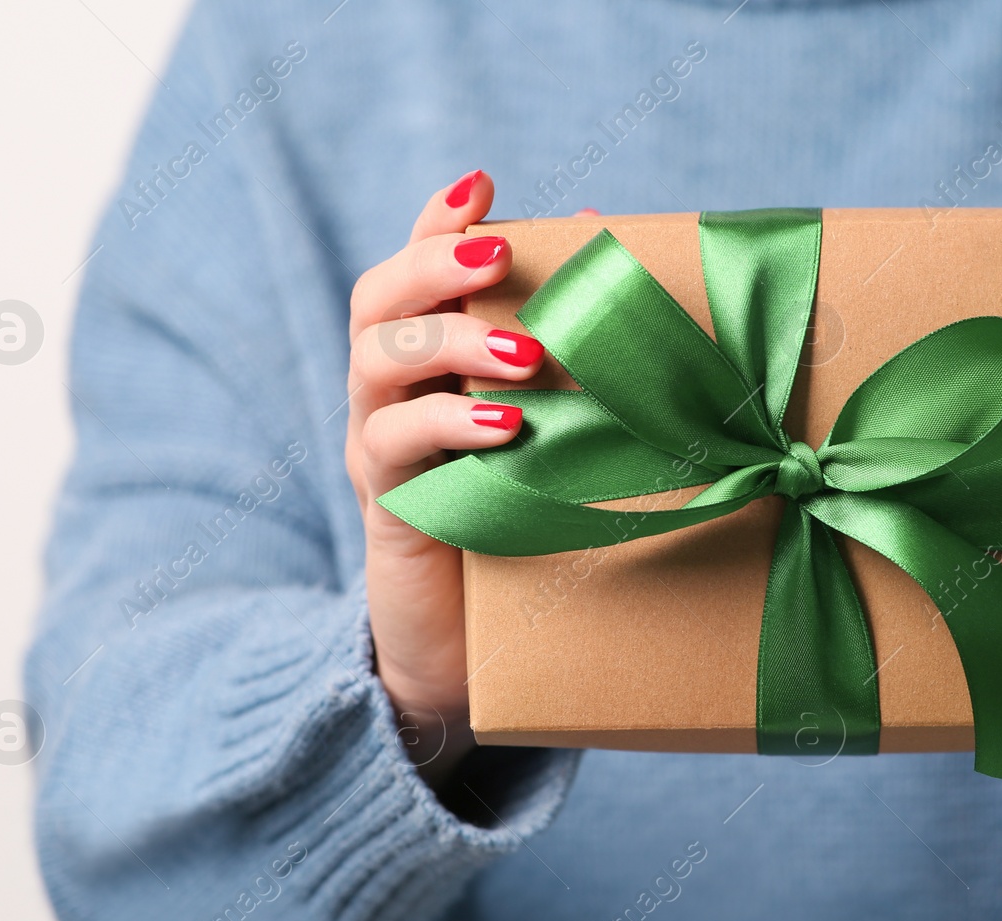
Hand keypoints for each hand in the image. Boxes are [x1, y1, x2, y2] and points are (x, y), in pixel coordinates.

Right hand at [344, 170, 544, 787]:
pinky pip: (392, 450)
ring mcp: (379, 450)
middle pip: (377, 303)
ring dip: (450, 345)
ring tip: (526, 357)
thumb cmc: (528, 525)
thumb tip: (625, 272)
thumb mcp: (556, 435)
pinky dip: (448, 428)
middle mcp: (391, 395)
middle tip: (498, 259)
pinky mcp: (387, 508)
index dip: (435, 223)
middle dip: (432, 267)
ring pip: (376, 364)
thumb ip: (572, 365)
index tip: (482, 186)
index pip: (415, 273)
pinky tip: (507, 430)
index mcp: (430, 365)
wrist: (475, 652)